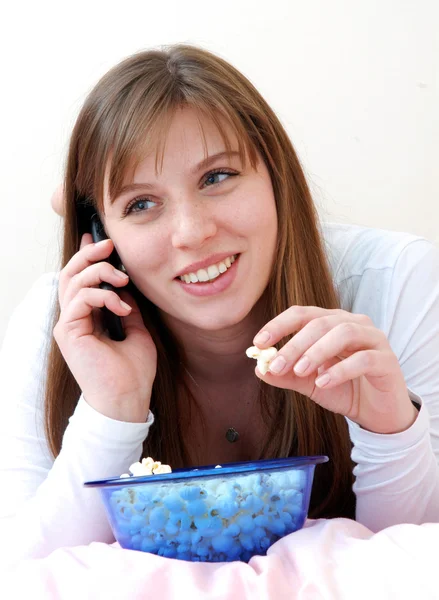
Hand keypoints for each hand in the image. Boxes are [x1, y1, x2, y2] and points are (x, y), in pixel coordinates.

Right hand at [54, 234, 156, 421]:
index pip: (81, 281)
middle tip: (109, 245)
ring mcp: (69, 325)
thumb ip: (128, 308)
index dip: (88, 257)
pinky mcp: (69, 332)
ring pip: (72, 281)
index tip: (102, 240)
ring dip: (99, 272)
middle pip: (71, 274)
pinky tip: (123, 307)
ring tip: (123, 278)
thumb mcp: (137, 331)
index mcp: (88, 319)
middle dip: (89, 254)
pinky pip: (80, 298)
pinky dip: (103, 295)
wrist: (128, 400)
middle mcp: (74, 319)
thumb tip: (126, 287)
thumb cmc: (133, 372)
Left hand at [252, 306, 417, 433]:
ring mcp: (373, 339)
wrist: (377, 413)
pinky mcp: (387, 360)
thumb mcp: (308, 383)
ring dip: (317, 351)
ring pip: (343, 333)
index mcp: (331, 322)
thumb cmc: (343, 390)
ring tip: (300, 371)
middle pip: (320, 323)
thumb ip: (286, 375)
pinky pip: (364, 359)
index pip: (302, 314)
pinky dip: (340, 370)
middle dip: (294, 344)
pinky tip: (323, 383)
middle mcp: (353, 323)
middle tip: (277, 365)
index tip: (259, 342)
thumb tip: (259, 368)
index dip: (279, 325)